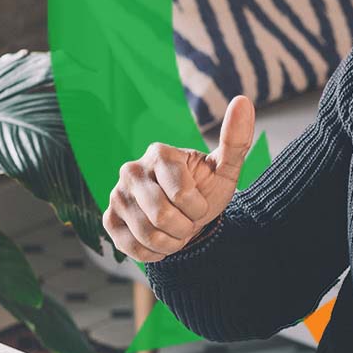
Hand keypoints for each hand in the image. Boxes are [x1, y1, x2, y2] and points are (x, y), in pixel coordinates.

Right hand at [102, 95, 255, 262]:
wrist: (188, 215)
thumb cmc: (206, 188)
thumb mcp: (225, 168)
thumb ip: (235, 139)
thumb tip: (243, 100)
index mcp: (159, 153)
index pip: (182, 195)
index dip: (198, 208)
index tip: (199, 202)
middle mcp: (131, 169)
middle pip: (162, 217)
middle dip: (185, 227)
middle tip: (188, 219)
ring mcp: (117, 194)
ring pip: (147, 235)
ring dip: (171, 242)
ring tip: (175, 229)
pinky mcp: (109, 219)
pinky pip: (133, 247)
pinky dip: (155, 252)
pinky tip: (160, 239)